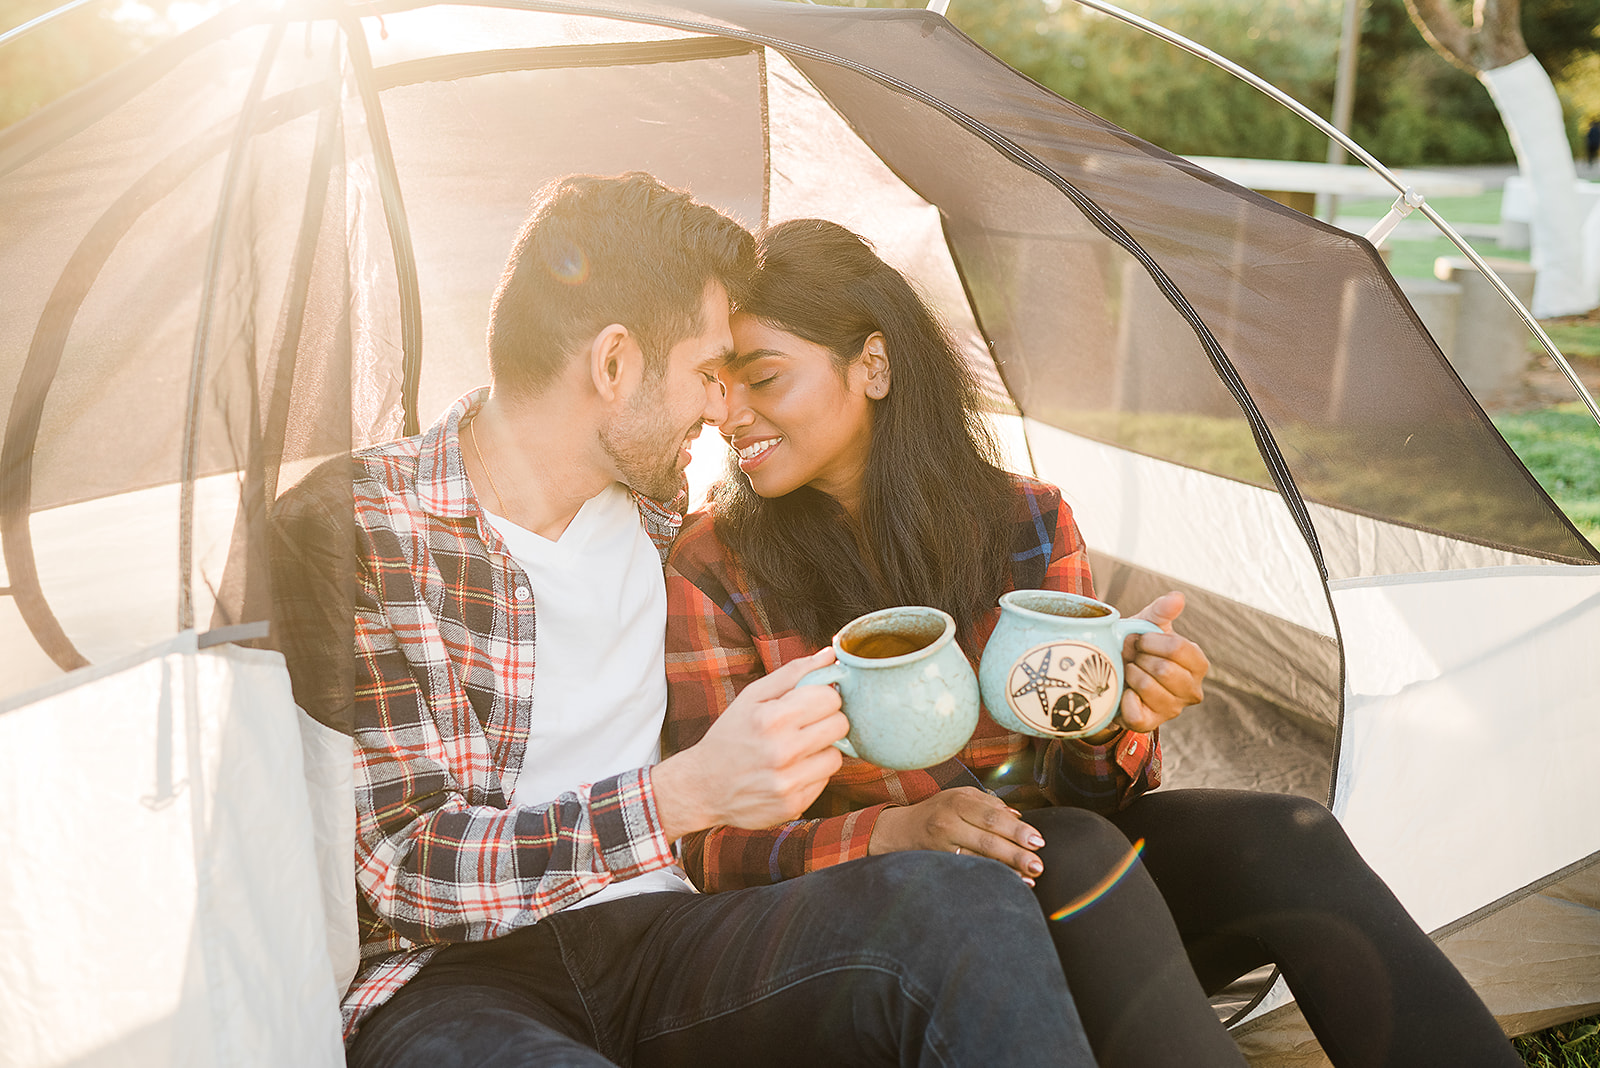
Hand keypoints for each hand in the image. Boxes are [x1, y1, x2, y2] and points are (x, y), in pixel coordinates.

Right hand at [653, 647, 848, 840]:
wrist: (703, 787)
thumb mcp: (752, 697)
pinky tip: (791, 770)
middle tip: (807, 725)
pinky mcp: (794, 805)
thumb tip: (830, 655)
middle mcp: (782, 751)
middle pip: (841, 725)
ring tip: (798, 749)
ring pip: (837, 755)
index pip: (830, 697)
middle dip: (828, 720)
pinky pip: (825, 780)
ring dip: (823, 749)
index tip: (812, 701)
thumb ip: (793, 673)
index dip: (824, 696)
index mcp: (772, 718)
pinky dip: (813, 773)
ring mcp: (788, 782)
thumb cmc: (730, 736)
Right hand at [867, 787, 1044, 884]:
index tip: (1037, 841)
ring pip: (979, 858)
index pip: (993, 817)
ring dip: (1007, 869)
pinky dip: (991, 876)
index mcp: (958, 801)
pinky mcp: (939, 862)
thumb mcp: (960, 797)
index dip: (1017, 829)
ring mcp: (942, 845)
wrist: (900, 830)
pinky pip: (968, 870)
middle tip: (1038, 864)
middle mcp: (949, 822)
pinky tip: (1008, 882)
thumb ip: (989, 804)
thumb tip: (1018, 816)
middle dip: (1016, 853)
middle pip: (988, 838)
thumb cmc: (937, 811)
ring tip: (1030, 877)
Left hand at [1114, 591, 1207, 734]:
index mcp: (1197, 664)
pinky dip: (1124, 700)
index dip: (1152, 641)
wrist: (1114, 674)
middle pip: (1164, 669)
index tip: (1139, 639)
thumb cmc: (1137, 648)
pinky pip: (1136, 714)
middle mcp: (1191, 690)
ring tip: (1126, 670)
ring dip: (1130, 675)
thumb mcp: (1147, 625)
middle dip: (1139, 658)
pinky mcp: (1151, 724)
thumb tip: (1178, 597)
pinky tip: (1124, 692)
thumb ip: (1161, 611)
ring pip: (1148, 688)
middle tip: (1130, 656)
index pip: (1180, 649)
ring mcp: (1172, 710)